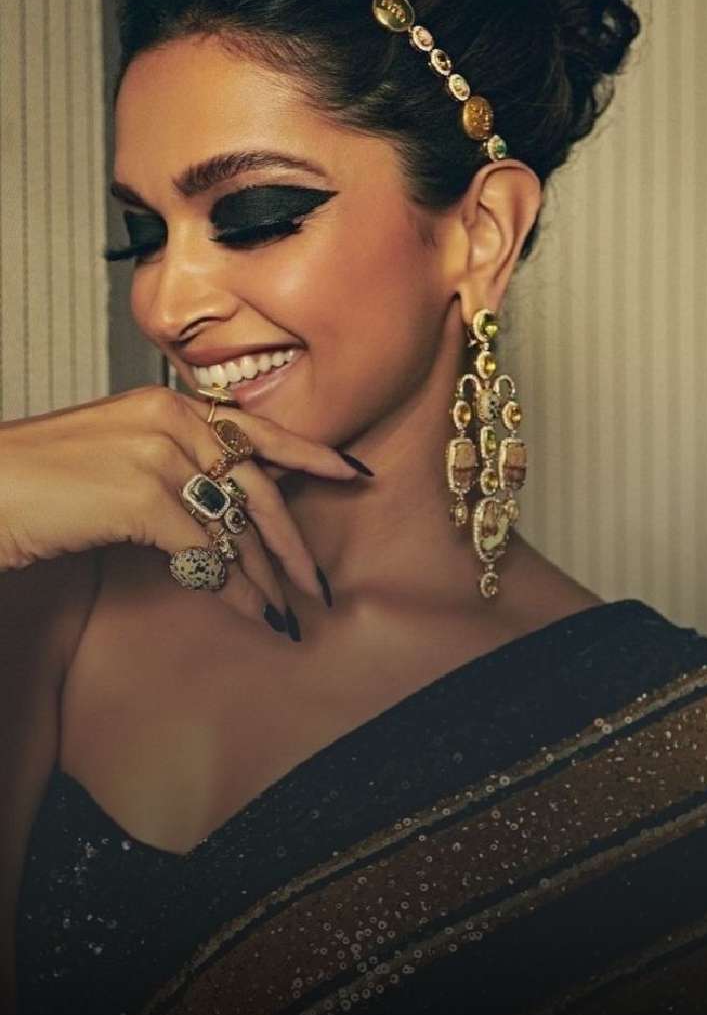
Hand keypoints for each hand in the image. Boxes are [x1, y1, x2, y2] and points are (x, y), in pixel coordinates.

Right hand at [0, 386, 362, 630]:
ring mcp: (158, 455)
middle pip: (257, 485)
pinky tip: (248, 611)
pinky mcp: (142, 497)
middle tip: (318, 584)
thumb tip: (224, 512)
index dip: (310, 455)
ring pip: (235, 524)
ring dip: (263, 576)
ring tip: (286, 611)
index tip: (354, 473)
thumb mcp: (118, 450)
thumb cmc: (44, 478)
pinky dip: (232, 587)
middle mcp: (171, 420)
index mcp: (168, 402)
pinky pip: (207, 552)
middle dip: (292, 540)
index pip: (256, 429)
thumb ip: (172, 463)